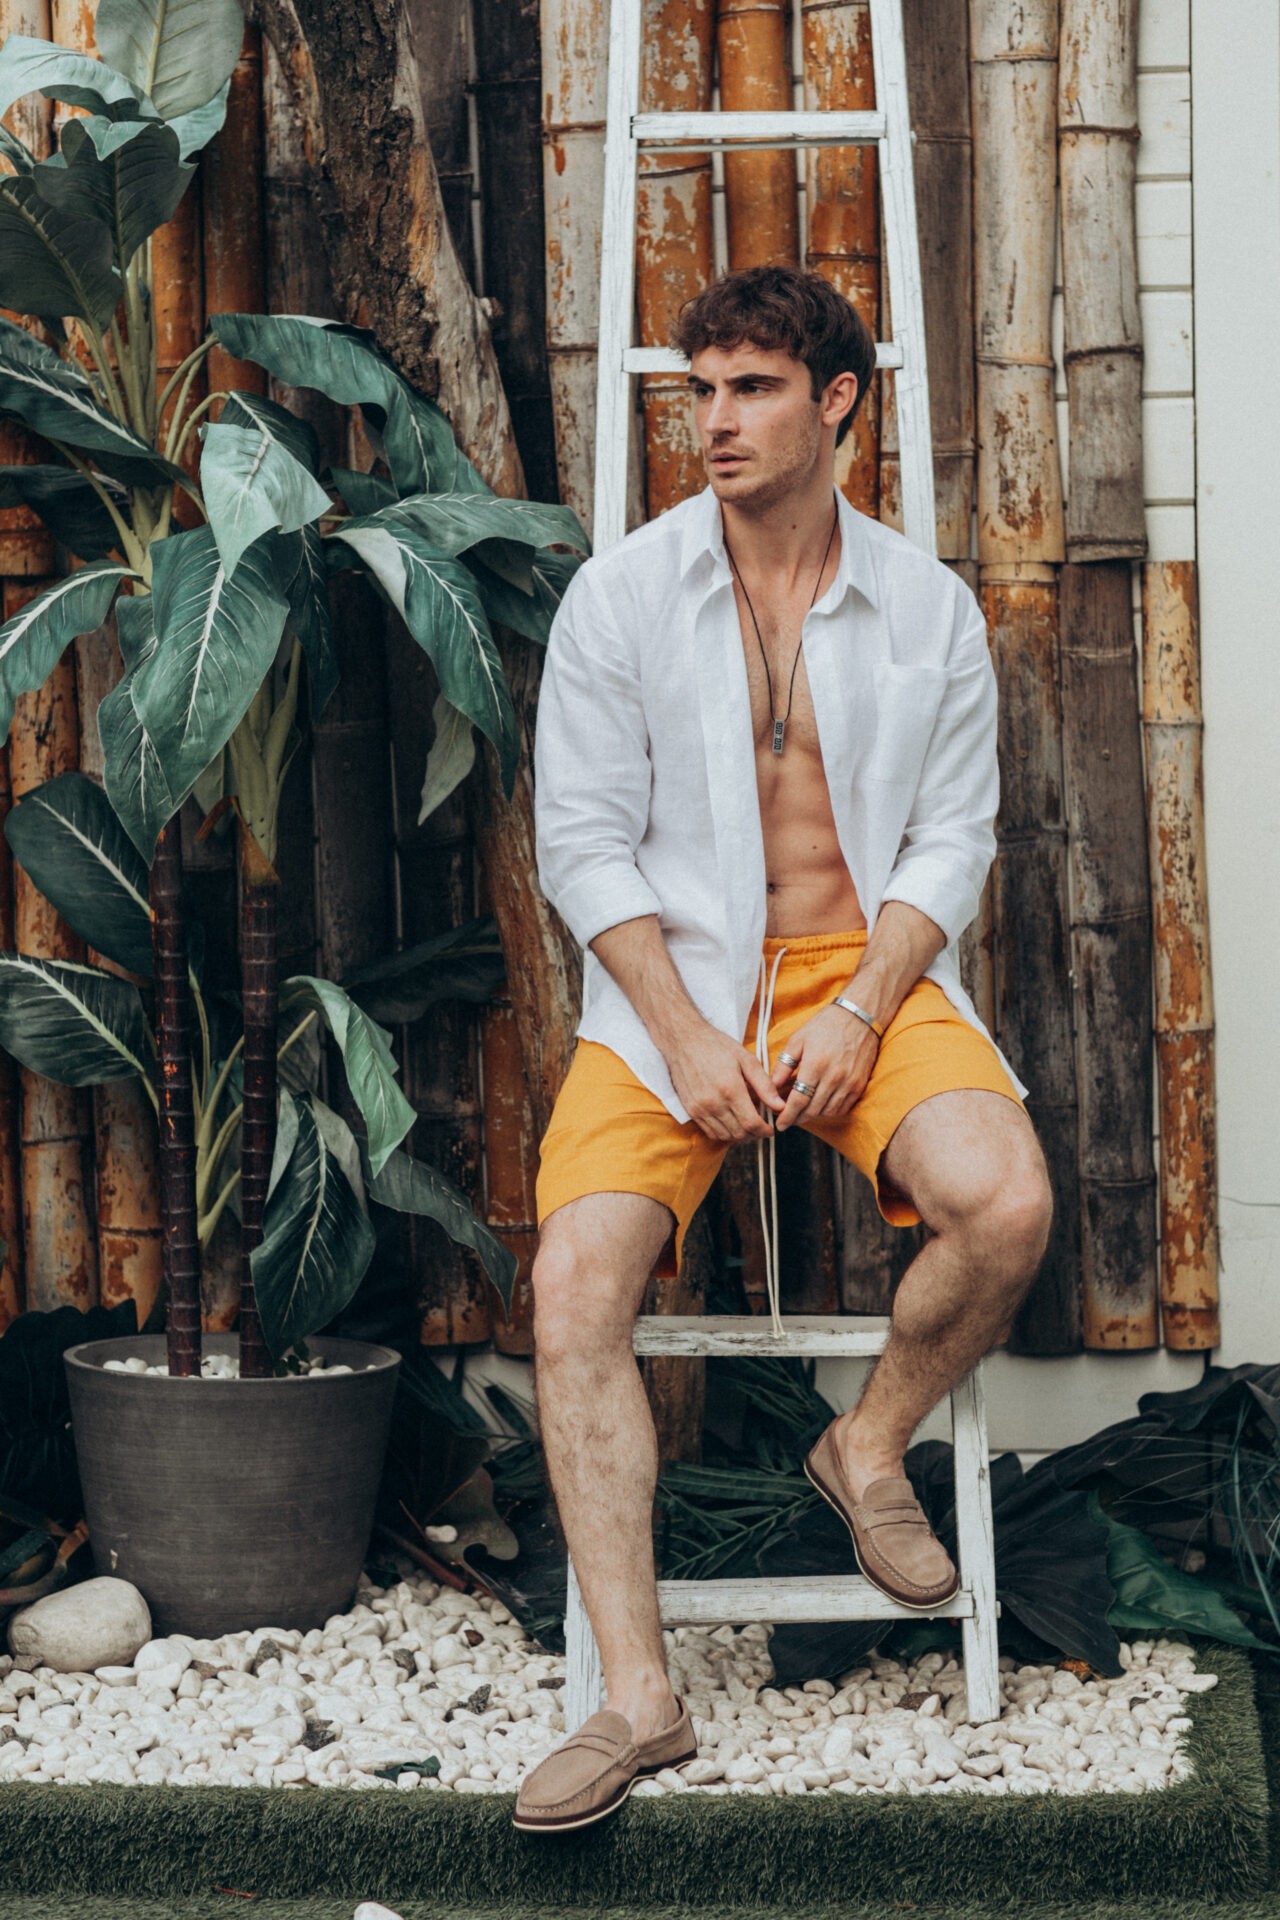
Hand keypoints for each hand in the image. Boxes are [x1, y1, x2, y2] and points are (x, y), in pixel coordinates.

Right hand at [666, 1022, 784, 1143]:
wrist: (684, 1040)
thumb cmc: (717, 1046)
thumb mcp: (746, 1059)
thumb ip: (764, 1085)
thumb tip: (780, 1105)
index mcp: (730, 1089)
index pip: (751, 1123)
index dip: (764, 1130)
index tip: (770, 1129)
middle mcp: (713, 1102)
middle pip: (739, 1133)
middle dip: (754, 1134)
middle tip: (761, 1127)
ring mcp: (699, 1108)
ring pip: (724, 1136)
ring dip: (739, 1135)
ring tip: (747, 1126)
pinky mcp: (690, 1109)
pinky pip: (709, 1132)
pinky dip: (723, 1133)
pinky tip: (731, 1123)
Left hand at [771, 1004, 878, 1130]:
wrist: (859, 1016)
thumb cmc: (825, 1025)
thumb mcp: (798, 1040)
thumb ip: (784, 1064)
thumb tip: (772, 1085)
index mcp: (815, 1065)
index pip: (798, 1101)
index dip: (787, 1116)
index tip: (779, 1124)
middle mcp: (834, 1077)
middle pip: (812, 1110)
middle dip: (797, 1118)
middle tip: (787, 1119)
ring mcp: (849, 1083)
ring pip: (828, 1111)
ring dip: (813, 1115)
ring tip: (802, 1112)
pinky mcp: (859, 1085)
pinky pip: (843, 1107)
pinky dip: (830, 1110)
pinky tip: (820, 1105)